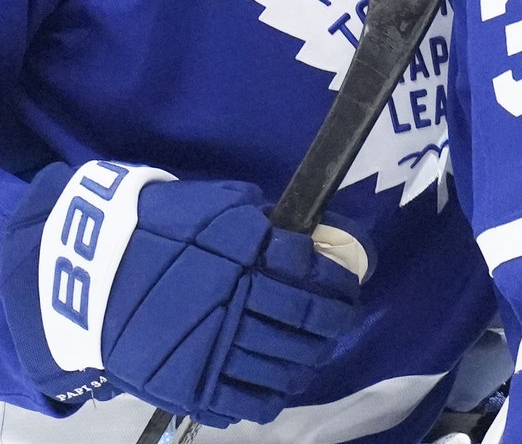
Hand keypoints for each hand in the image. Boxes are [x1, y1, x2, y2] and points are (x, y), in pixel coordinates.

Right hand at [1, 161, 359, 425]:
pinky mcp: (193, 385)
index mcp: (245, 250)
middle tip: (341, 319)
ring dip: (311, 358)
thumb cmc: (155, 229)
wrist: (88, 274)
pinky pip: (250, 400)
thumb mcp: (211, 206)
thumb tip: (303, 238)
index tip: (348, 284)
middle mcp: (238, 298)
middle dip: (334, 321)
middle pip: (307, 321)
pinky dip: (274, 394)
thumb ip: (257, 220)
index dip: (338, 282)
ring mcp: (217, 346)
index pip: (311, 271)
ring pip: (285, 362)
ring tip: (316, 352)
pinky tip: (282, 382)